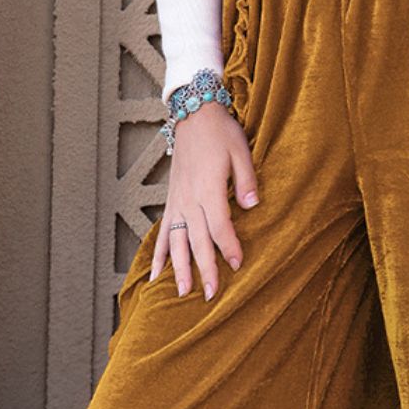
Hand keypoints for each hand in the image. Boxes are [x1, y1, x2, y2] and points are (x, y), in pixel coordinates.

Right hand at [151, 103, 258, 299]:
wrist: (193, 114)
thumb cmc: (220, 132)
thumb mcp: (241, 152)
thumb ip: (246, 181)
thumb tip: (253, 206)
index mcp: (208, 188)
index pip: (219, 225)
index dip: (228, 246)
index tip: (237, 264)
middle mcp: (189, 199)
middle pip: (197, 240)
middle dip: (204, 269)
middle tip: (211, 294)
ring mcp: (177, 202)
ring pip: (176, 242)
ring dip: (179, 268)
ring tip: (183, 293)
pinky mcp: (171, 202)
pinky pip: (162, 233)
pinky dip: (158, 255)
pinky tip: (156, 276)